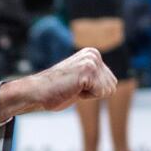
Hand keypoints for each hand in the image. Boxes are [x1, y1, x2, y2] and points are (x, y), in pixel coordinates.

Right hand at [0, 48, 116, 119]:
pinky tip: (72, 89)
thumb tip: (113, 84)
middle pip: (112, 85)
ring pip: (108, 89)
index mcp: (93, 53)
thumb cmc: (57, 90)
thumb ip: (95, 77)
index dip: (94, 90)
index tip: (76, 85)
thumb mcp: (81, 78)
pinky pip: (101, 92)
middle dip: (94, 92)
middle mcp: (93, 54)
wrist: (37, 92)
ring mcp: (91, 61)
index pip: (111, 82)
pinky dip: (87, 96)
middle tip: (74, 87)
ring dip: (90, 94)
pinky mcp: (88, 70)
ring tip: (73, 87)